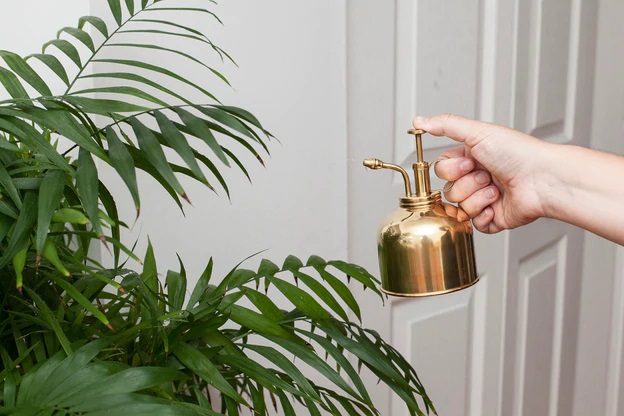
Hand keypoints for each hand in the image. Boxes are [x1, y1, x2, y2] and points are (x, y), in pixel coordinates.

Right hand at [413, 114, 551, 233]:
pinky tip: (498, 204)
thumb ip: (446, 125)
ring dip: (478, 198)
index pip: (441, 170)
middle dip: (467, 184)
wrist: (542, 179)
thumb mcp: (478, 132)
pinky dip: (485, 215)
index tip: (470, 162)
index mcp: (471, 159)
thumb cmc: (518, 153)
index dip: (452, 169)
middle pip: (448, 191)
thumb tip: (419, 121)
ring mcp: (484, 200)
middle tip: (487, 175)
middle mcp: (477, 179)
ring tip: (497, 189)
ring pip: (459, 208)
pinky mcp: (493, 219)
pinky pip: (474, 224)